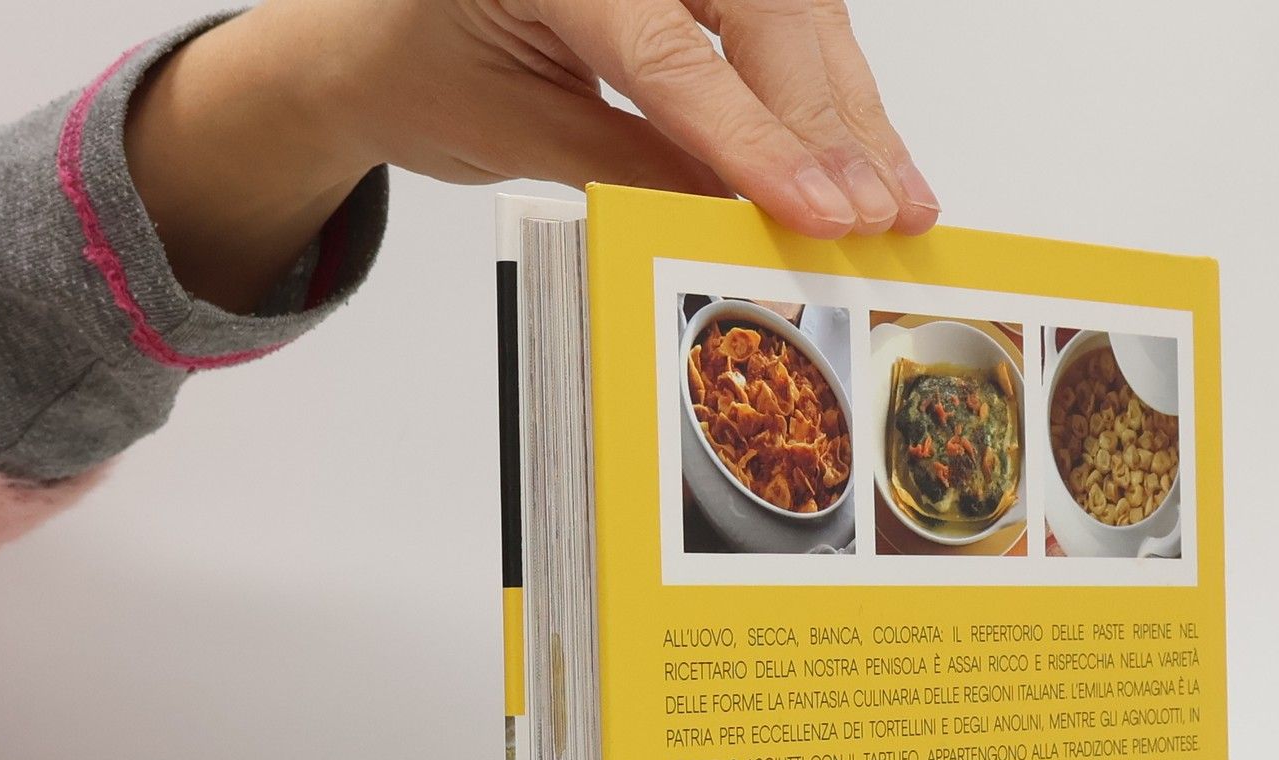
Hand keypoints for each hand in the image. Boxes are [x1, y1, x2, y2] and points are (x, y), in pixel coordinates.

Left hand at [127, 0, 939, 312]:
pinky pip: (787, 19)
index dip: (754, 139)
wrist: (380, 32)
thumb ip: (636, 169)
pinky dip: (832, 92)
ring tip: (898, 201)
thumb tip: (745, 220)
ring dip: (852, 111)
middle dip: (827, 123)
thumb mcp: (519, 134)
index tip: (817, 210)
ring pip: (795, 11)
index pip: (670, 50)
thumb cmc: (429, 70)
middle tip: (875, 217)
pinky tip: (872, 157)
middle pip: (761, 10)